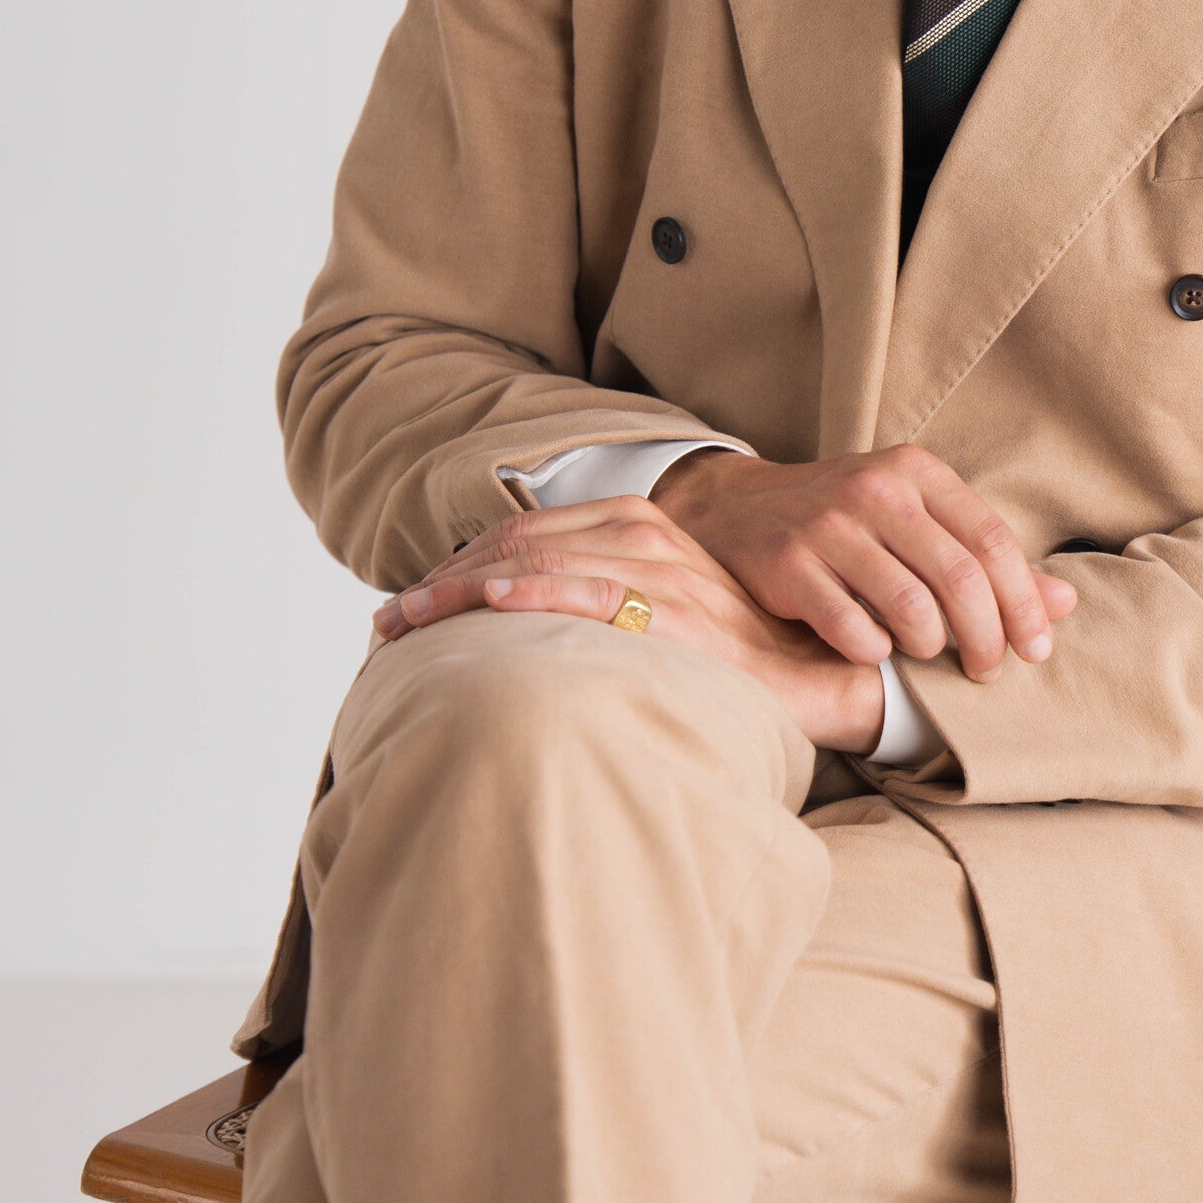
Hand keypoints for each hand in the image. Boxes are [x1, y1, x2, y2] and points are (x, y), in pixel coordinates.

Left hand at [369, 499, 886, 750]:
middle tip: (388, 622)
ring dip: (461, 593)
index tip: (410, 603)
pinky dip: (532, 595)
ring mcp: (663, 571)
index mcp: (639, 523)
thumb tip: (509, 619)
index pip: (524, 531)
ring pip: (538, 562)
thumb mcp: (654, 611)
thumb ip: (594, 599)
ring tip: (406, 627)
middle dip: (442, 581)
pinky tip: (487, 606)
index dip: (457, 563)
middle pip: (518, 543)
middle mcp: (648, 535)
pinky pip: (590, 593)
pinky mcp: (675, 613)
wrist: (813, 679)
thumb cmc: (724, 657)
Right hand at [653, 443, 1077, 682]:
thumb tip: (1065, 603)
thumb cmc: (847, 522)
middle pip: (960, 577)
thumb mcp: (916, 522)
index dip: (1023, 602)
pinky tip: (877, 653)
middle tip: (988, 672)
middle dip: (986, 637)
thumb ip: (984, 560)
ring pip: (911, 606)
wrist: (738, 508)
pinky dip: (874, 652)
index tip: (1036, 649)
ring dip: (931, 647)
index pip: (992, 541)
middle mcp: (876, 491)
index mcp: (917, 472)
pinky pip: (851, 627)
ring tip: (928, 656)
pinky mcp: (788, 563)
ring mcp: (828, 525)